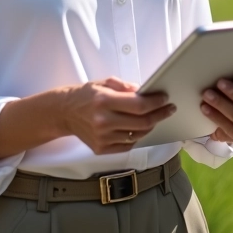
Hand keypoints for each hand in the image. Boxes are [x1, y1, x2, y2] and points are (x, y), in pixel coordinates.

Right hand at [61, 77, 175, 154]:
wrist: (63, 112)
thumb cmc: (86, 95)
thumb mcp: (104, 83)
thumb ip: (125, 86)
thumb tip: (144, 92)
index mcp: (104, 102)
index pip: (139, 105)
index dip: (156, 102)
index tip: (165, 99)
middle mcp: (103, 121)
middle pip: (142, 122)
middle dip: (160, 115)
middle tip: (169, 109)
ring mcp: (102, 138)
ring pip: (137, 135)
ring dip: (149, 126)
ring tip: (154, 118)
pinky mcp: (101, 149)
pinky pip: (127, 146)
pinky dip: (136, 137)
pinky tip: (140, 128)